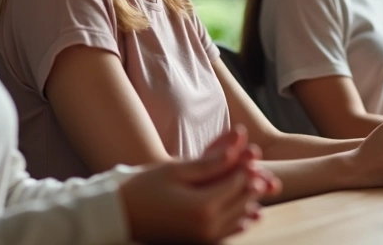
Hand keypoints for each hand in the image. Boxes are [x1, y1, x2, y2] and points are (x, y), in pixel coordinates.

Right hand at [120, 126, 278, 242]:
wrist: (119, 215)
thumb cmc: (143, 188)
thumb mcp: (176, 169)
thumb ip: (210, 162)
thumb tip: (238, 148)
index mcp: (203, 207)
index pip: (238, 183)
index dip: (247, 165)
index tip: (254, 150)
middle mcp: (208, 227)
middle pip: (243, 200)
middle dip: (254, 182)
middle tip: (262, 168)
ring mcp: (204, 239)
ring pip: (239, 217)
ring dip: (250, 201)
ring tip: (261, 186)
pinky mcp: (199, 243)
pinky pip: (229, 233)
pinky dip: (241, 222)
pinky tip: (251, 214)